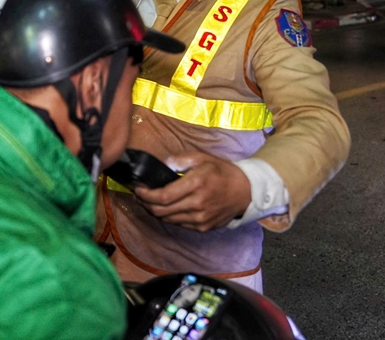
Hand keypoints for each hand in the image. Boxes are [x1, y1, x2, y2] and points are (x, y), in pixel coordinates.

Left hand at [133, 151, 250, 232]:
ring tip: (150, 201)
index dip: (146, 195)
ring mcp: (200, 219)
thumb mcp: (201, 158)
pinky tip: (166, 208)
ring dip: (155, 211)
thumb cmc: (222, 171)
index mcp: (196, 185)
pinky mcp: (203, 227)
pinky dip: (169, 216)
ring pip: (168, 220)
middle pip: (161, 211)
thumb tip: (161, 165)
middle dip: (145, 204)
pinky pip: (178, 224)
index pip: (163, 196)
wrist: (246, 191)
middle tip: (140, 196)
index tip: (138, 189)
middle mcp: (197, 205)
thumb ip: (178, 160)